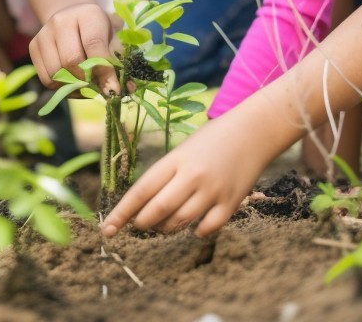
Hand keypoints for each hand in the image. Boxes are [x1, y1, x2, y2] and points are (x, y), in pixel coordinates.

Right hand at [28, 3, 121, 93]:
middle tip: (98, 88)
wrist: (71, 15)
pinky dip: (61, 87)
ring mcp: (44, 33)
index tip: (113, 89)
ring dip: (73, 86)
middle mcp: (62, 21)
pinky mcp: (33, 46)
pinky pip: (46, 78)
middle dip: (87, 80)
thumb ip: (120, 62)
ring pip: (56, 73)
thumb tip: (126, 89)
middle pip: (71, 61)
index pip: (94, 45)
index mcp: (88, 14)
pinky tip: (72, 81)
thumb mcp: (114, 38)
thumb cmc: (100, 30)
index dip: (104, 71)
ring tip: (85, 84)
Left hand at [100, 112, 266, 237]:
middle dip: (143, 222)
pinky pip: (209, 227)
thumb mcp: (182, 151)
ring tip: (162, 224)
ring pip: (181, 221)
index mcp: (175, 160)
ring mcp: (213, 190)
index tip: (107, 229)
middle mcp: (193, 176)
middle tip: (138, 225)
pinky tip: (194, 227)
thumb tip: (145, 207)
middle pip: (158, 210)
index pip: (141, 190)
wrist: (254, 131)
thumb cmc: (212, 139)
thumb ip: (165, 176)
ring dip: (166, 228)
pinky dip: (197, 231)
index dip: (122, 212)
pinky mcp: (232, 201)